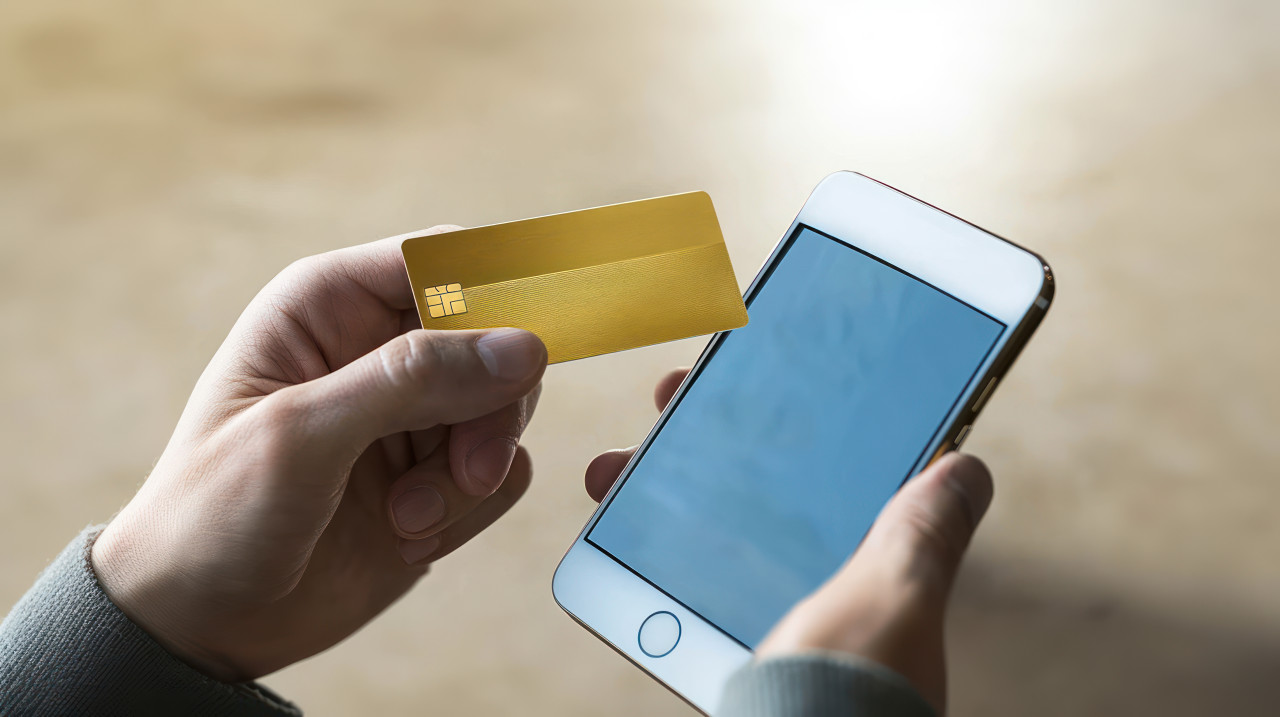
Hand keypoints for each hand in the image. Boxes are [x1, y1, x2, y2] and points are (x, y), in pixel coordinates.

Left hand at [91, 228, 547, 681]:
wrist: (203, 624)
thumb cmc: (215, 513)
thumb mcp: (302, 435)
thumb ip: (410, 380)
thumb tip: (523, 347)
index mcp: (331, 304)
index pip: (443, 260)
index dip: (495, 295)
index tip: (525, 353)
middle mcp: (379, 348)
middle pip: (495, 339)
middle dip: (490, 410)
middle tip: (465, 470)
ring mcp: (412, 413)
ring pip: (506, 409)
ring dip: (471, 472)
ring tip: (407, 517)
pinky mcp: (436, 473)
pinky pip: (503, 470)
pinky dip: (470, 509)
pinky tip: (408, 534)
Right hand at [585, 368, 992, 714]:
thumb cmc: (840, 694)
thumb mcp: (893, 597)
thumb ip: (922, 532)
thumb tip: (970, 467)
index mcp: (871, 577)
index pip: (838, 472)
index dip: (798, 415)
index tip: (753, 370)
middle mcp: (821, 596)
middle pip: (760, 491)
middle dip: (709, 437)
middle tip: (670, 397)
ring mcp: (768, 619)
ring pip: (708, 531)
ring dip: (658, 488)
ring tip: (613, 466)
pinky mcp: (724, 645)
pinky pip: (683, 582)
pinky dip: (648, 547)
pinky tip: (612, 523)